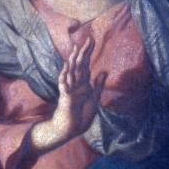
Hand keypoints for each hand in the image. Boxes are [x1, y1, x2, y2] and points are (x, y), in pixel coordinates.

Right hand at [30, 38, 105, 152]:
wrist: (71, 129)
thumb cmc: (80, 114)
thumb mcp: (94, 97)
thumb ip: (98, 85)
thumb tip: (104, 71)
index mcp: (83, 83)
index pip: (85, 64)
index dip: (88, 52)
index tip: (91, 40)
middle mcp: (76, 84)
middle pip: (78, 65)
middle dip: (83, 52)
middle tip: (87, 39)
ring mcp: (69, 90)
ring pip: (71, 73)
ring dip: (73, 61)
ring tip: (75, 49)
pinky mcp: (65, 98)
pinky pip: (64, 86)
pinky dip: (65, 78)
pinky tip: (66, 69)